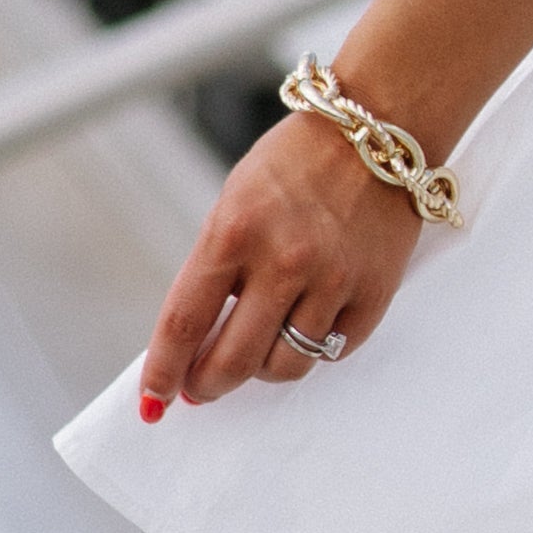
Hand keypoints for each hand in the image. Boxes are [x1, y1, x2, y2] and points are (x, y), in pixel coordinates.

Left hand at [137, 110, 428, 410]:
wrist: (379, 132)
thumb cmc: (296, 164)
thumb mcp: (236, 201)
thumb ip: (216, 267)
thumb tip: (198, 339)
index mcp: (234, 231)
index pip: (185, 321)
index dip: (164, 371)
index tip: (154, 400)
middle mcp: (284, 260)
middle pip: (234, 360)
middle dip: (208, 385)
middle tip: (201, 389)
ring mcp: (333, 279)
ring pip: (286, 366)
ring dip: (262, 370)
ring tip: (258, 350)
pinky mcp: (375, 292)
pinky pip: (334, 350)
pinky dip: (313, 348)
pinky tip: (305, 325)